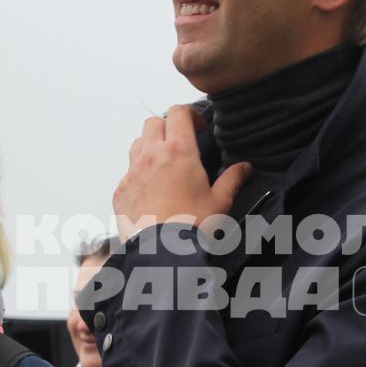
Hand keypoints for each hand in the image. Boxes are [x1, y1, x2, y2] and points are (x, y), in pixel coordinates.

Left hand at [113, 106, 250, 240]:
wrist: (161, 254)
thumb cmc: (193, 227)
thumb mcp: (220, 202)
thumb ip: (232, 179)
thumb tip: (245, 168)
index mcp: (179, 152)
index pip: (178, 113)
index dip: (190, 114)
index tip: (199, 127)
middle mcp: (151, 156)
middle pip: (154, 123)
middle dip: (168, 127)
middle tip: (182, 143)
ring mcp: (132, 173)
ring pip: (138, 144)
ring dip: (151, 146)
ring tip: (165, 163)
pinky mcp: (120, 191)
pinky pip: (128, 172)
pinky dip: (139, 174)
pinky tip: (152, 190)